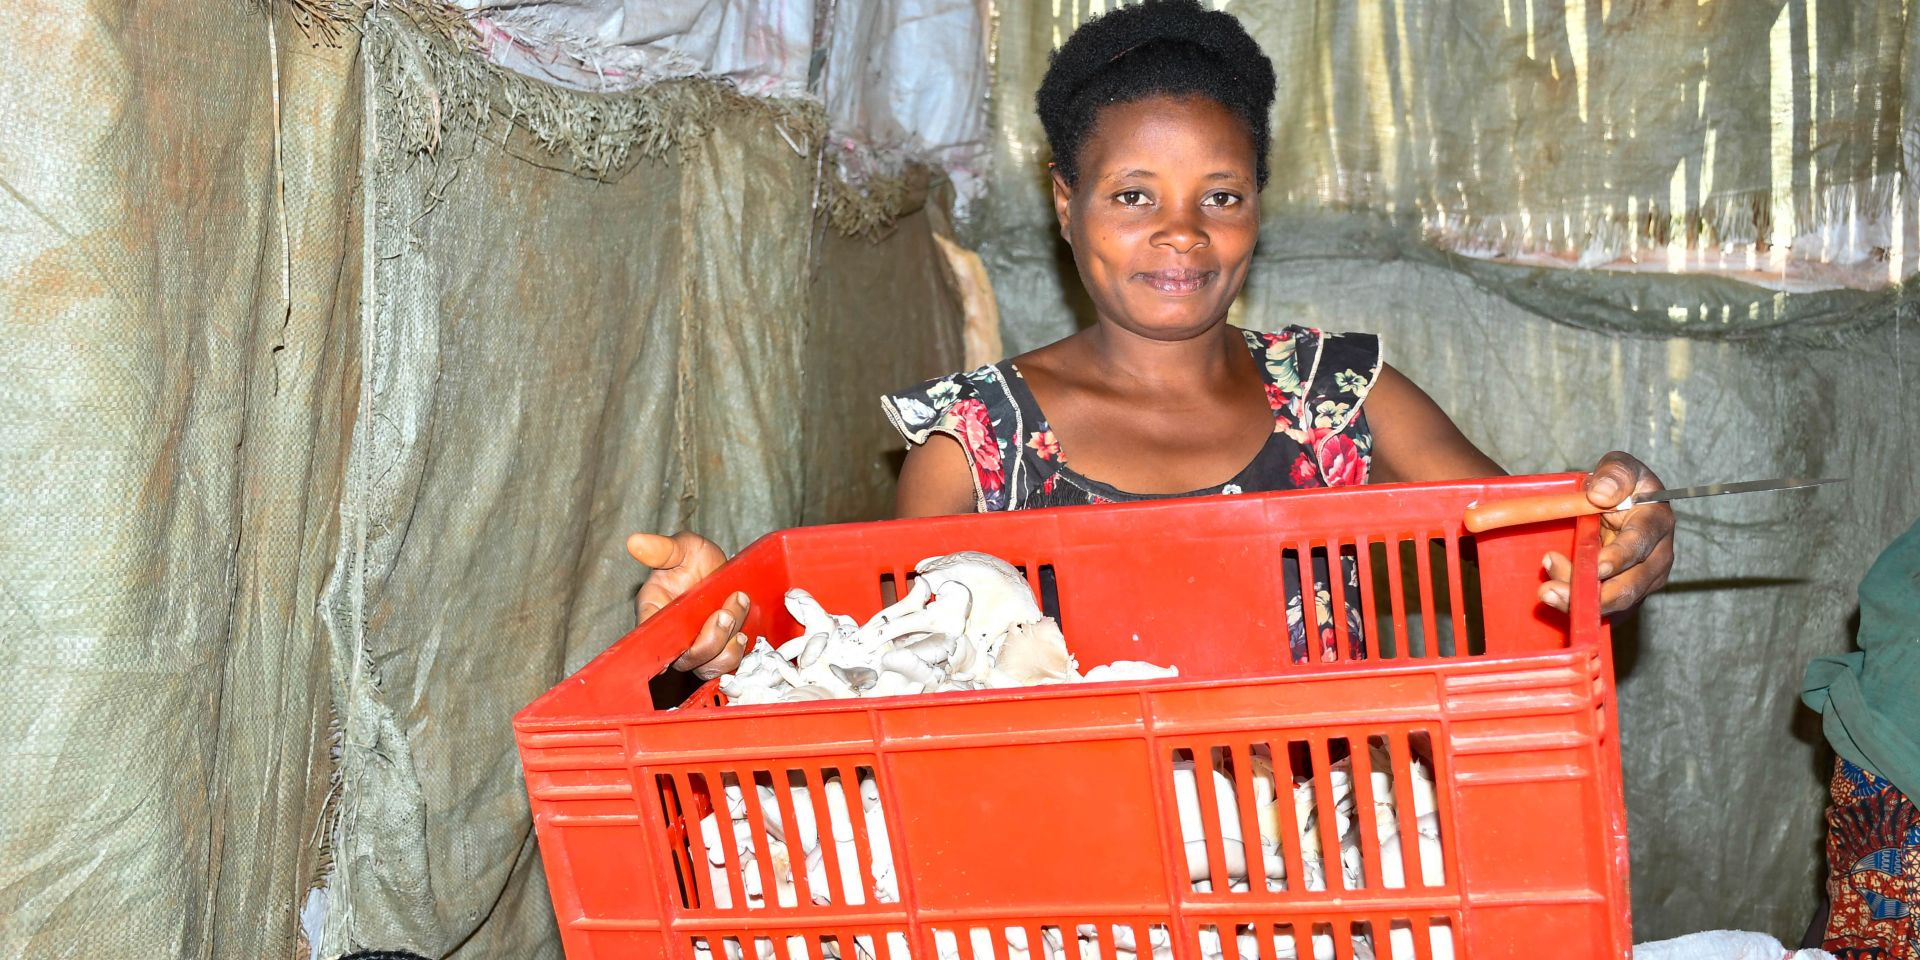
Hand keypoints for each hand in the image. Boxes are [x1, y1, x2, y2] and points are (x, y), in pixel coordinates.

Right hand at [627, 531, 749, 678]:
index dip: (662, 646)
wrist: (727, 570)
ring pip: (705, 665)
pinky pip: (723, 666)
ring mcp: (695, 647)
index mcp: (654, 612)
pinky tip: (741, 634)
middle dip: (709, 640)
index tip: (680, 642)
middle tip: (725, 612)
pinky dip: (734, 653)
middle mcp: (673, 636)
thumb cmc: (697, 559)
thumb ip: (661, 549)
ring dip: (726, 645)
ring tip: (737, 611)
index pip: (649, 637)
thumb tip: (634, 542)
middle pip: (683, 659)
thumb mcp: (682, 548)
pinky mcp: (716, 653)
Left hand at [1539, 452, 1674, 615]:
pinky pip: (1604, 611)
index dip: (1620, 558)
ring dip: (1577, 601)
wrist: (1613, 504)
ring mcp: (1643, 581)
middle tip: (1551, 589)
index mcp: (1657, 522)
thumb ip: (1614, 474)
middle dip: (1593, 592)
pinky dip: (1578, 607)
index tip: (1598, 566)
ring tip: (1547, 591)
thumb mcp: (1618, 466)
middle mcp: (1657, 557)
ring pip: (1614, 603)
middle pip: (1629, 586)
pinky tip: (1555, 596)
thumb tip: (1602, 495)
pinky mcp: (1626, 596)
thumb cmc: (1618, 484)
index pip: (1641, 545)